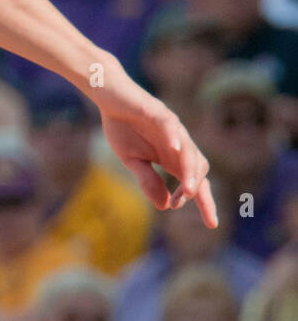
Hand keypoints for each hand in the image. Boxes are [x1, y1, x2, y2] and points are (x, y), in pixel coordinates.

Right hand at [97, 80, 216, 228]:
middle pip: (199, 168)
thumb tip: (164, 206)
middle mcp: (178, 144)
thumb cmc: (121, 126)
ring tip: (188, 188)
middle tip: (184, 203)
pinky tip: (175, 149)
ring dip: (190, 170)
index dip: (205, 202)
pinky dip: (174, 137)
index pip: (194, 183)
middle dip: (199, 189)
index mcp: (172, 158)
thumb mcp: (131, 160)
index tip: (211, 224)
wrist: (110, 96)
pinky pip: (170, 126)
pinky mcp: (158, 112)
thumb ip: (148, 180)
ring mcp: (171, 128)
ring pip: (189, 150)